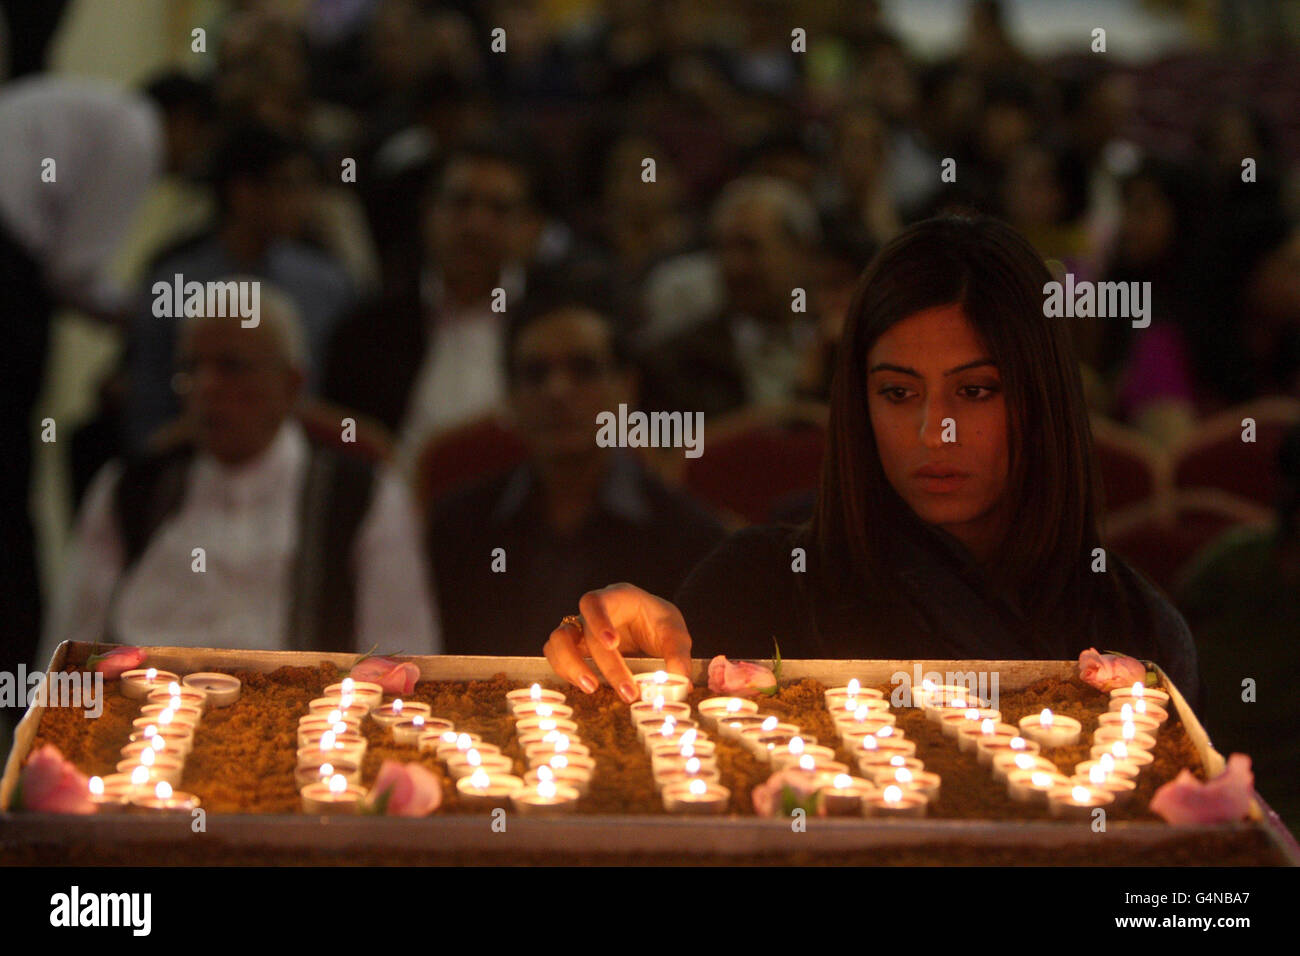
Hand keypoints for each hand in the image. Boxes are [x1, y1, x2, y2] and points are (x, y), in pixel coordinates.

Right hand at [543, 582, 692, 702]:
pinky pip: (556, 658)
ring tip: (592, 689)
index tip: (613, 644)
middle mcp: (592, 612)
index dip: (599, 622)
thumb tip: (679, 682)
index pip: (595, 602)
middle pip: (584, 632)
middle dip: (606, 664)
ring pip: (556, 642)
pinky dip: (565, 674)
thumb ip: (678, 655)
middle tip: (628, 691)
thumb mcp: (675, 633)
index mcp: (616, 598)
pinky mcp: (573, 650)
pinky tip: (587, 689)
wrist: (650, 627)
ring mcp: (579, 630)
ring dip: (570, 667)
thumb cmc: (658, 624)